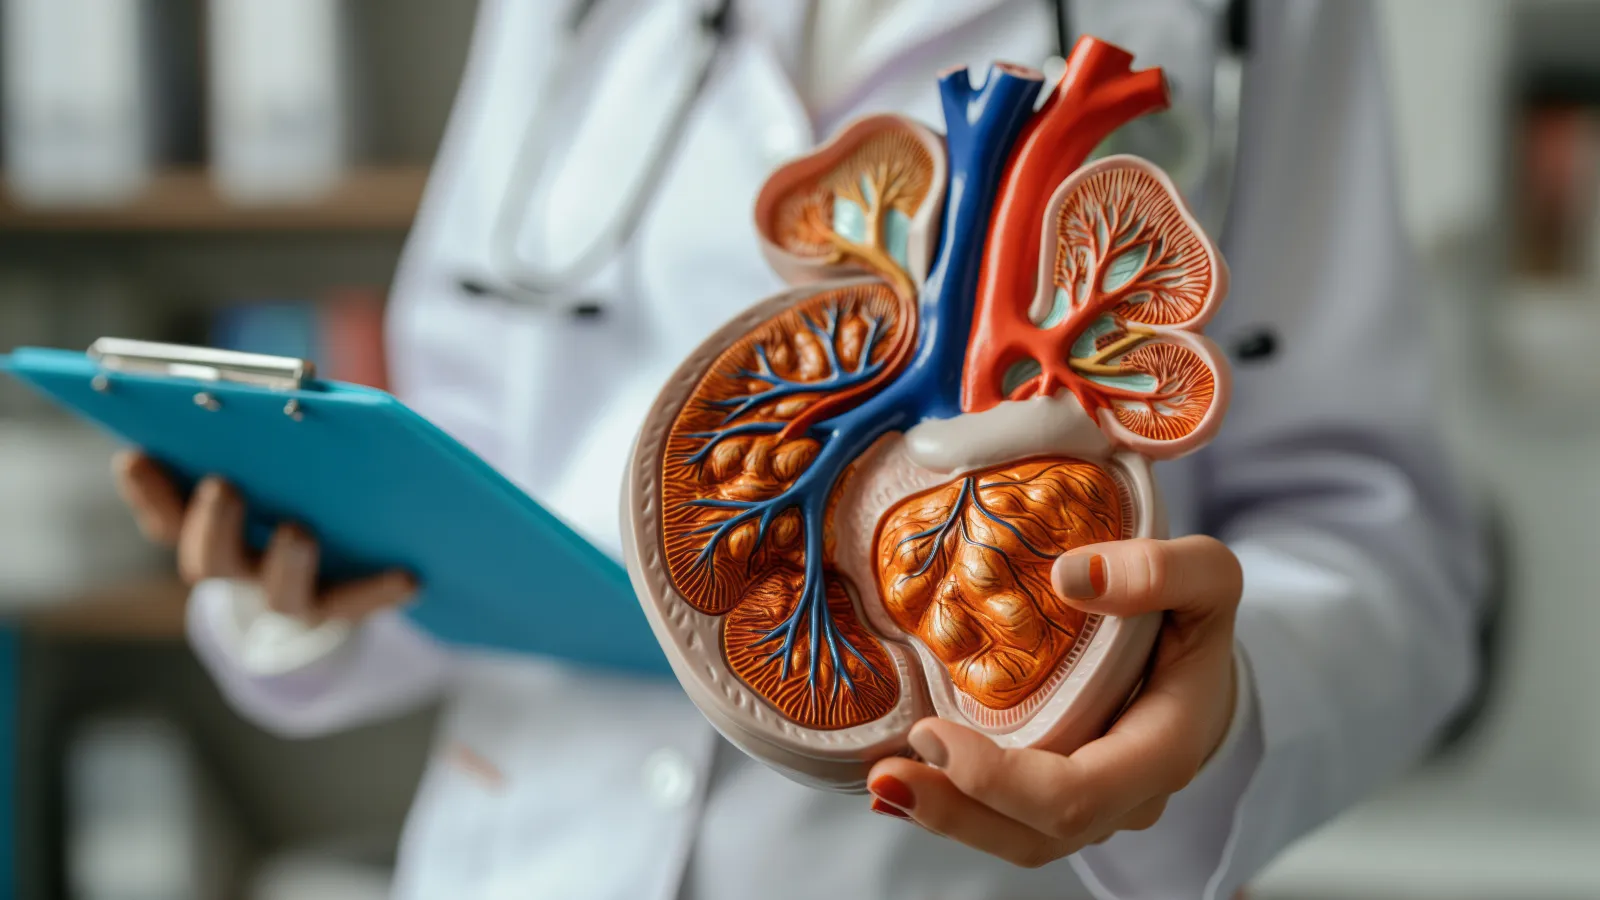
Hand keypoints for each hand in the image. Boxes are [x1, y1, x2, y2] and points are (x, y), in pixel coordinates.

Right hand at [113, 450, 415, 623]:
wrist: (335, 565)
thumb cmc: (294, 488)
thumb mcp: (274, 459)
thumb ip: (261, 432)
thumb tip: (277, 391)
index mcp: (210, 528)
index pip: (164, 517)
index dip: (147, 491)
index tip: (136, 454)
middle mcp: (242, 567)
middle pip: (211, 562)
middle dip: (212, 524)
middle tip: (224, 484)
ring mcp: (289, 594)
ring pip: (280, 594)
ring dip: (287, 562)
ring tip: (299, 530)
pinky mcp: (340, 606)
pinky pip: (359, 604)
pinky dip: (379, 590)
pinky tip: (409, 574)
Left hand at [863, 535, 1242, 867]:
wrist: (1203, 659)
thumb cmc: (1197, 615)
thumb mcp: (1207, 575)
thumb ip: (1163, 570)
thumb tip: (1074, 578)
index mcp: (1163, 750)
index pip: (1077, 794)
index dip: (1000, 780)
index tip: (934, 733)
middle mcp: (1128, 796)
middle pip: (1037, 834)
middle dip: (955, 811)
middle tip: (886, 772)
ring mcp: (1096, 806)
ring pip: (1017, 839)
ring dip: (946, 818)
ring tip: (884, 781)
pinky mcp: (1060, 797)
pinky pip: (1006, 820)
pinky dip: (954, 806)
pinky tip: (903, 782)